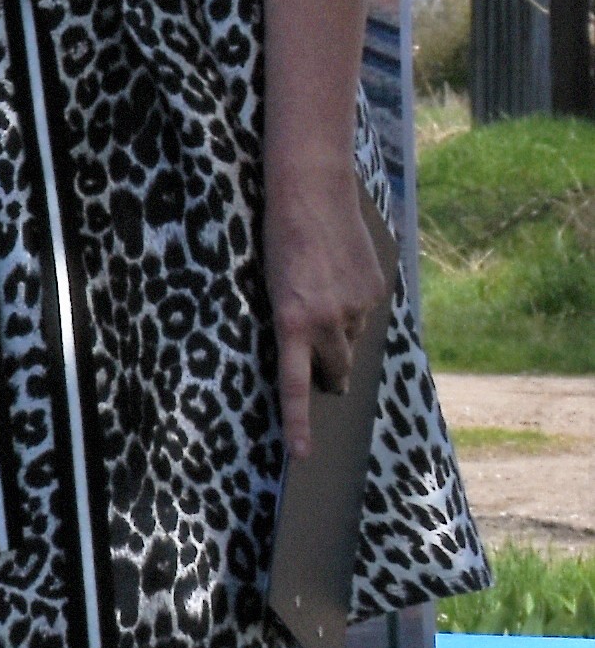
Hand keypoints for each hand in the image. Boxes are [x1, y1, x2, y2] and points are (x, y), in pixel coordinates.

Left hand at [266, 146, 388, 464]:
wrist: (308, 192)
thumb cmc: (276, 239)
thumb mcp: (271, 288)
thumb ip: (293, 325)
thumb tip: (324, 358)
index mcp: (290, 322)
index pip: (294, 384)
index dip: (298, 422)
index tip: (303, 455)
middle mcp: (327, 320)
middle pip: (334, 369)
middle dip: (331, 375)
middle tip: (328, 376)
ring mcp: (356, 305)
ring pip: (353, 339)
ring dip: (343, 331)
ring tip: (324, 293)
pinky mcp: (376, 288)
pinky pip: (367, 311)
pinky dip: (356, 304)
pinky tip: (342, 275)